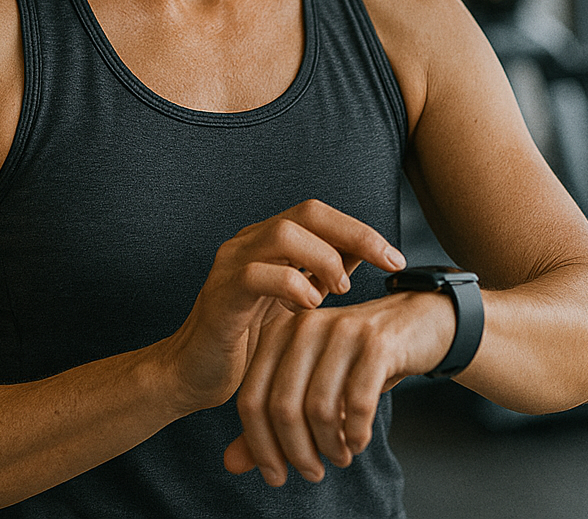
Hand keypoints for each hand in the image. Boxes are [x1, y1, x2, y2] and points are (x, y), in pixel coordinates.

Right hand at [159, 200, 406, 419]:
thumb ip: (322, 273)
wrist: (192, 374)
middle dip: (355, 234)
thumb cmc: (246, 341)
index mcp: (266, 241)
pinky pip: (258, 275)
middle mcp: (248, 243)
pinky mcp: (221, 295)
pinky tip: (307, 309)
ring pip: (284, 234)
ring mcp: (230, 265)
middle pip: (307, 212)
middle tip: (386, 263)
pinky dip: (293, 287)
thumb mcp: (294, 303)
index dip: (360, 229)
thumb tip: (362, 251)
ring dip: (323, 259)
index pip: (319, 213)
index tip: (395, 259)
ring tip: (338, 291)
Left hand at [222, 289, 455, 486]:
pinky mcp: (376, 343)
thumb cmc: (357, 360)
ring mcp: (341, 331)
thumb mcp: (311, 387)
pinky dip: (356, 433)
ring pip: (319, 408)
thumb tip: (230, 464)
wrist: (417, 323)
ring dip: (329, 446)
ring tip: (339, 457)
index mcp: (279, 333)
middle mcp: (304, 326)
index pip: (252, 399)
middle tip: (313, 473)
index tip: (276, 477)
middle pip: (282, 406)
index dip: (260, 446)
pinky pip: (358, 402)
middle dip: (297, 452)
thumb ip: (270, 422)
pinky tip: (358, 441)